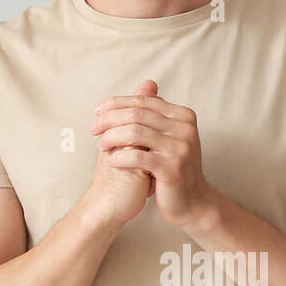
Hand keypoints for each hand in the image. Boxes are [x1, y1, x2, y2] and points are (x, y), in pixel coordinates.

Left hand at [91, 80, 215, 227]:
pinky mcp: (172, 168)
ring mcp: (181, 148)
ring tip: (100, 145)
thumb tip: (146, 84)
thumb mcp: (167, 135)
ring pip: (135, 133)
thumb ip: (155, 112)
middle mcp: (185, 128)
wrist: (192, 202)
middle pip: (137, 115)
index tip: (96, 111)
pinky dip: (119, 157)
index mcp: (183, 115)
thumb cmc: (173, 166)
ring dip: (111, 138)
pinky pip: (138, 157)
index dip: (116, 104)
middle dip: (109, 120)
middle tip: (93, 128)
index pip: (142, 102)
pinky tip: (110, 161)